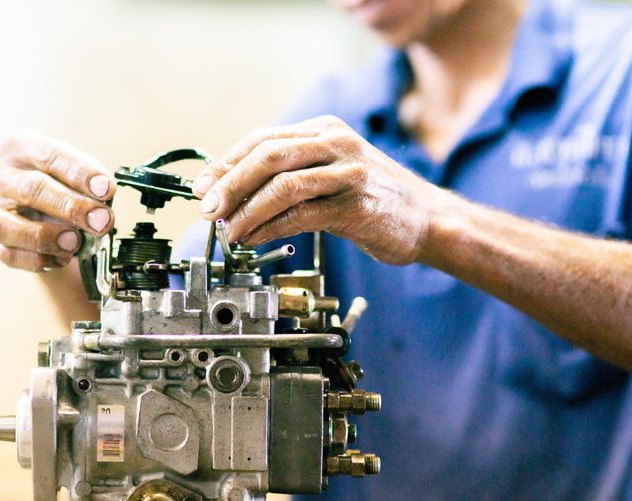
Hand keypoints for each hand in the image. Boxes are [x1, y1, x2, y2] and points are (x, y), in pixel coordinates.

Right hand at [0, 131, 115, 271]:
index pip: (49, 155)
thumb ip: (92, 185)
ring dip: (46, 236)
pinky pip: (11, 254)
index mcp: (20, 148)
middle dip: (71, 206)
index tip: (106, 189)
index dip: (80, 174)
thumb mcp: (78, 174)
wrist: (43, 212)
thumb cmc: (61, 185)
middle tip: (101, 220)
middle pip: (31, 189)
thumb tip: (104, 204)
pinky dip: (39, 259)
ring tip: (76, 242)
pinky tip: (62, 257)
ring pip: (8, 225)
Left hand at [192, 116, 453, 264]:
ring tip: (229, 231)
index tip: (202, 187)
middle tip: (209, 209)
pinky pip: (301, 215)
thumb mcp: (331, 173)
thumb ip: (292, 174)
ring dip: (247, 211)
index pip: (263, 139)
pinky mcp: (356, 205)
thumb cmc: (374, 200)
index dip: (227, 163)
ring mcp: (348, 173)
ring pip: (282, 185)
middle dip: (231, 184)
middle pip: (268, 155)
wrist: (429, 220)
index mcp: (325, 129)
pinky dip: (270, 229)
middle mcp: (336, 143)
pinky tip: (254, 240)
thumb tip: (234, 191)